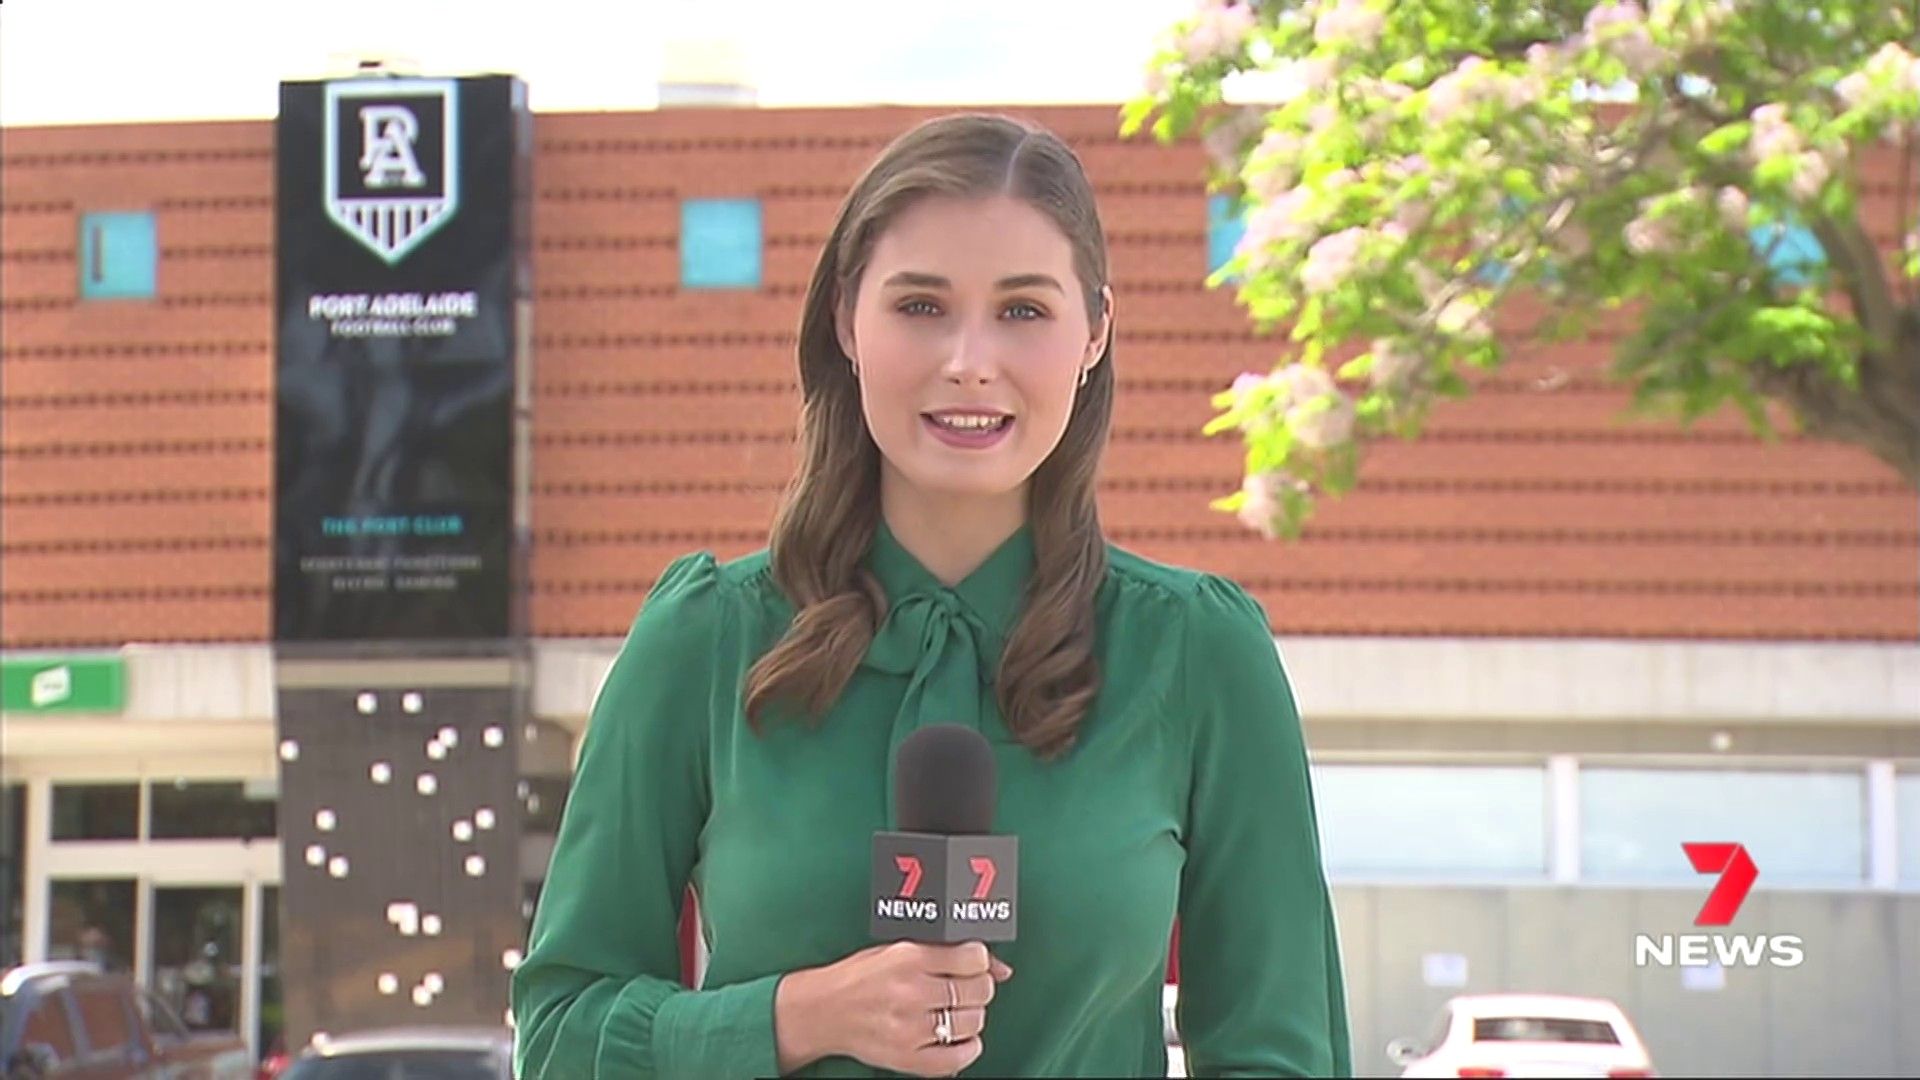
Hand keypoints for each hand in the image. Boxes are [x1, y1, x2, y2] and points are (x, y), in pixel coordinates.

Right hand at [777, 940, 1012, 1076]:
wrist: (822, 1011)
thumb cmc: (860, 977)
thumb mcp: (899, 950)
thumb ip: (948, 953)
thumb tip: (1000, 966)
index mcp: (908, 957)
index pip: (974, 957)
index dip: (980, 960)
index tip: (973, 964)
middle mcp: (911, 991)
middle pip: (978, 990)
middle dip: (979, 987)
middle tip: (966, 988)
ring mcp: (910, 1028)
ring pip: (973, 1022)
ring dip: (972, 1016)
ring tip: (955, 1011)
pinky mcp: (908, 1058)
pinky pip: (959, 1058)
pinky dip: (968, 1048)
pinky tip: (957, 1037)